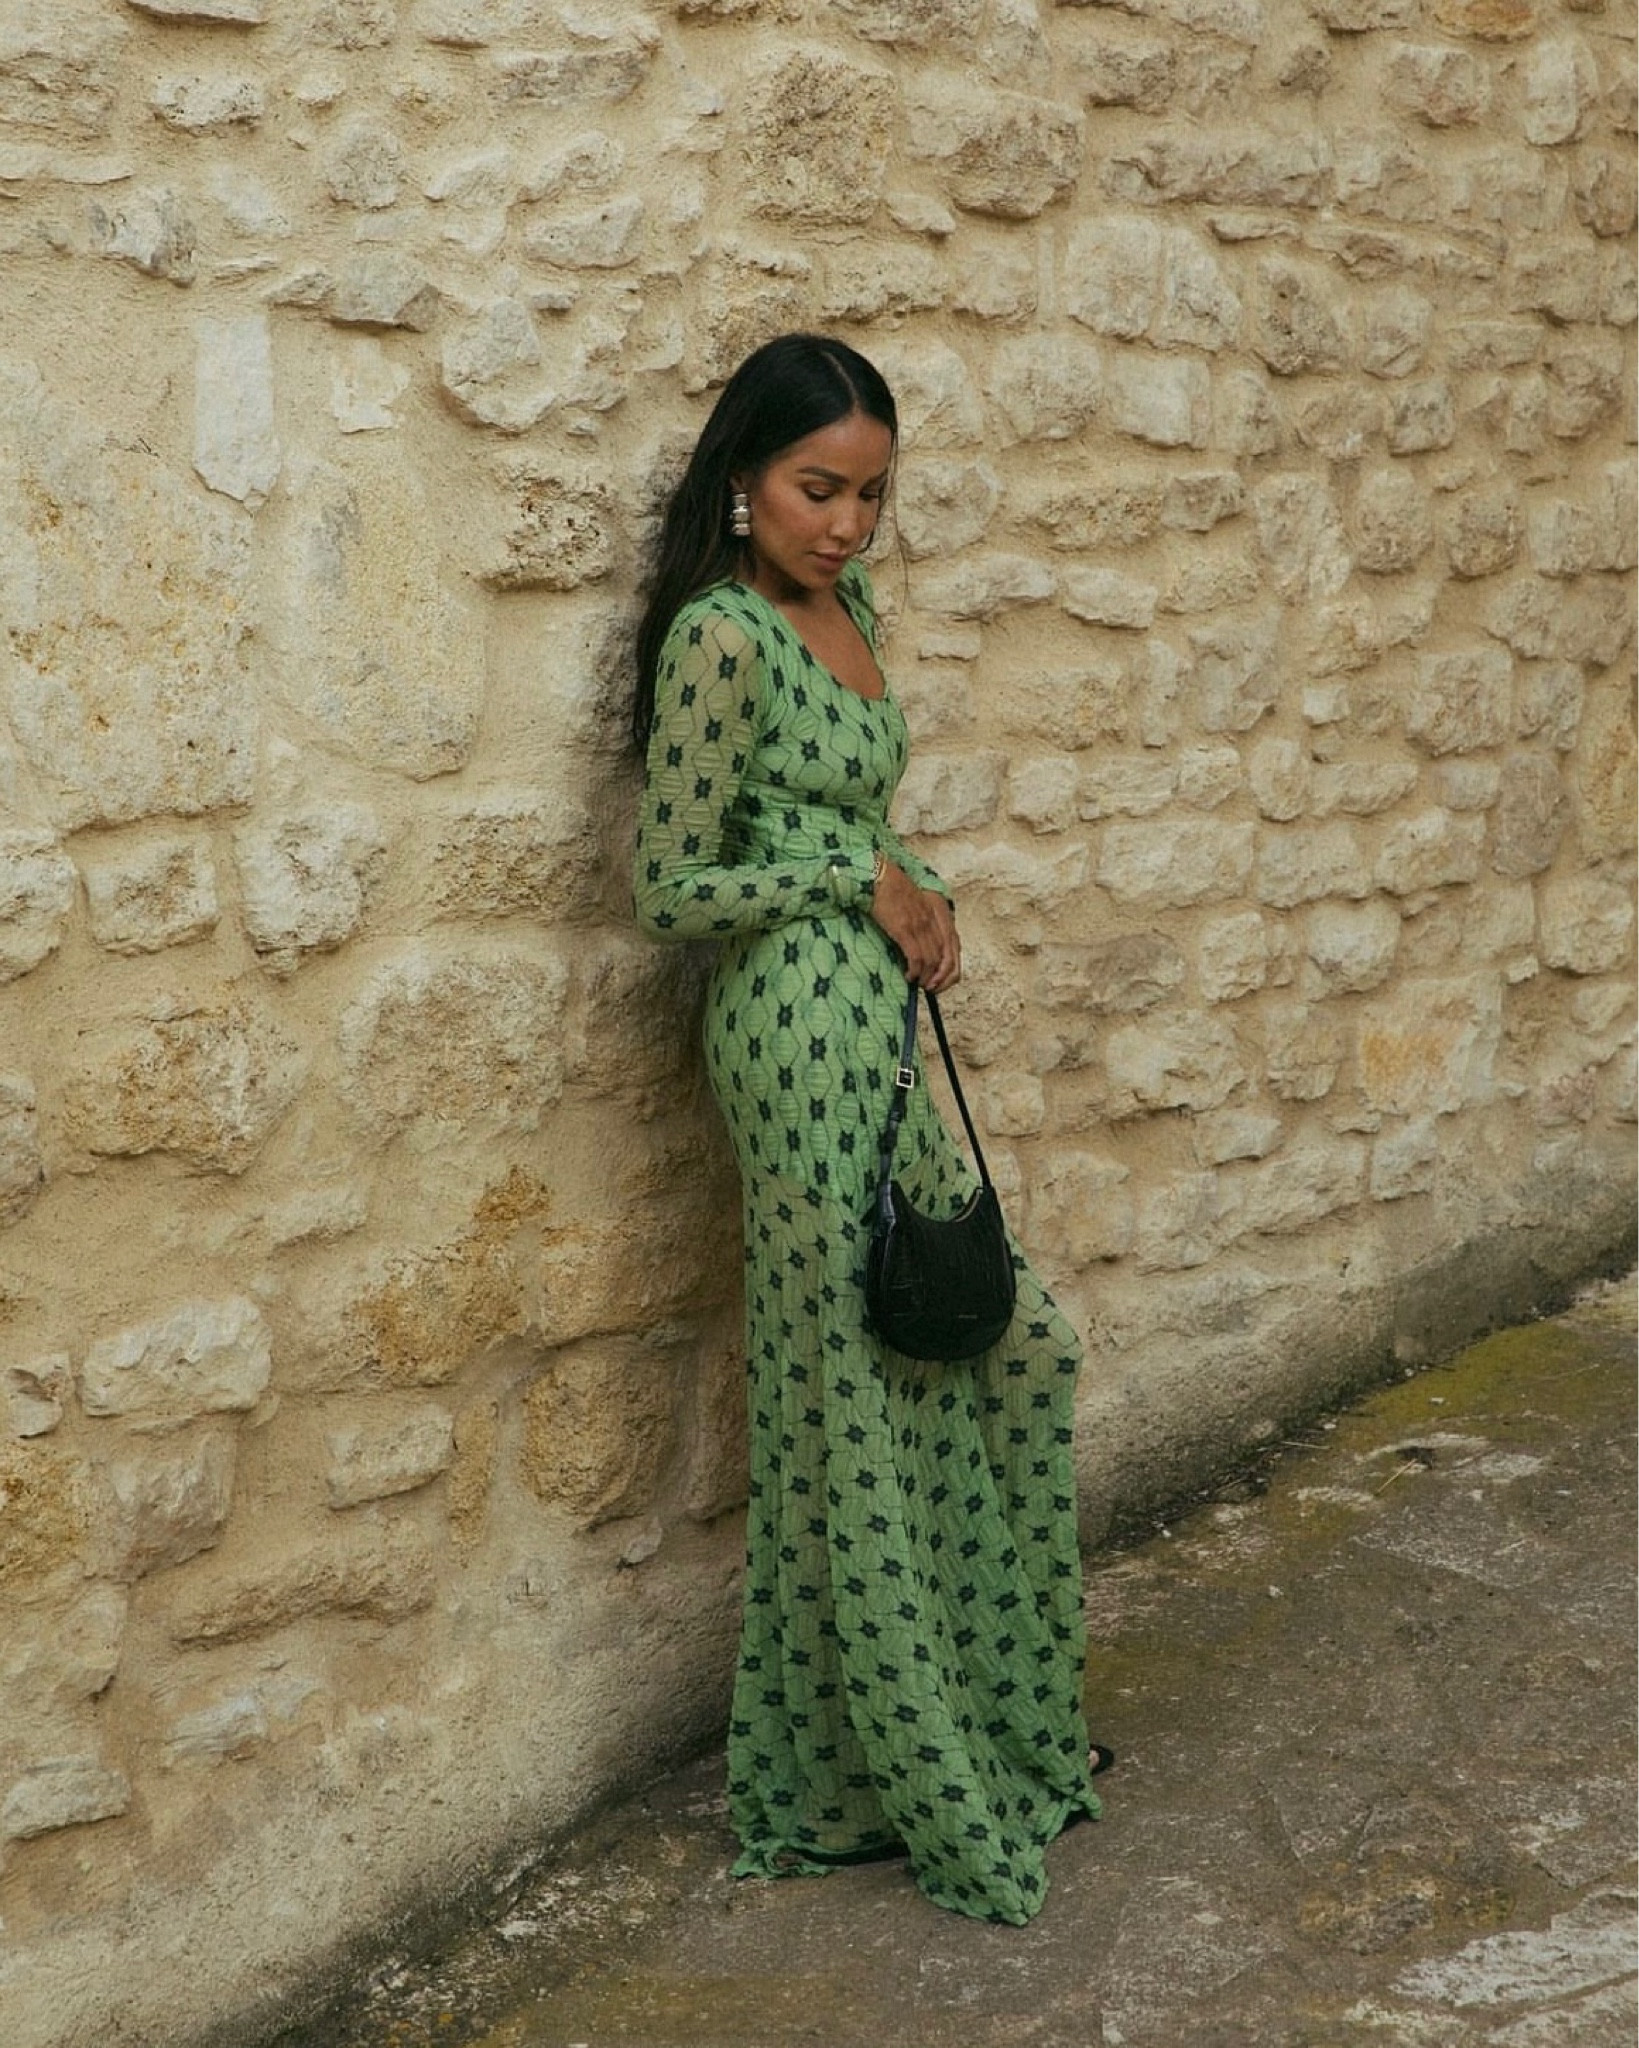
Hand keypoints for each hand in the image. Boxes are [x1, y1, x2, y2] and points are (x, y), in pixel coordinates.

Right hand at [870, 860, 961, 992]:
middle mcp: (934, 921)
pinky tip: (908, 975)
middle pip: (946, 959)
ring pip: (932, 961)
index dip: (951, 971)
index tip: (942, 982)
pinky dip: (914, 971)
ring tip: (918, 982)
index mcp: (941, 915)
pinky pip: (916, 958)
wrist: (881, 879)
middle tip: (930, 988)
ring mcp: (920, 926)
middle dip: (940, 979)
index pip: (955, 949)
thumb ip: (929, 923)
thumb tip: (929, 950)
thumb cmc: (896, 892)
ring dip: (926, 977)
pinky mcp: (905, 930)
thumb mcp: (921, 904)